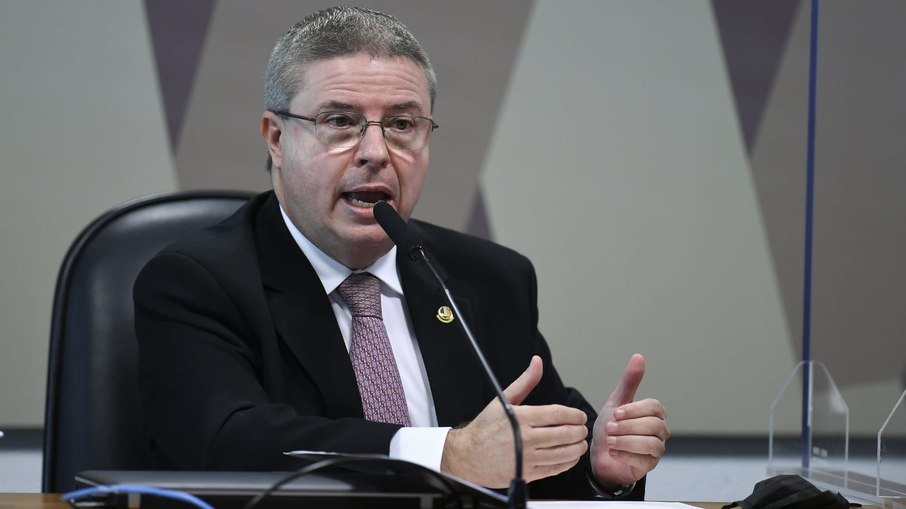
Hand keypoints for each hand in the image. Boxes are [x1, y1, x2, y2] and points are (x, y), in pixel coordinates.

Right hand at [440, 356, 589, 487]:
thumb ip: (525, 381)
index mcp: (521, 417)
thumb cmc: (485, 427)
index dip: (574, 415)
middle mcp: (526, 438)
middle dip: (579, 431)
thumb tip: (537, 362)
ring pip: (563, 453)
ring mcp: (527, 458)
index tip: (580, 416)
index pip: (557, 414)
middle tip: (583, 429)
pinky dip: (568, 463)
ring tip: (580, 443)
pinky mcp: (527, 473)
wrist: (467, 455)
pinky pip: (555, 469)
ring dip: (577, 448)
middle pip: (564, 434)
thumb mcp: (503, 400)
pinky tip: (570, 457)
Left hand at [590, 354, 668, 484]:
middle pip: (654, 426)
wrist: (600, 453)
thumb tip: (638, 356)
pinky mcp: (649, 465)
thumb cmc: (611, 426)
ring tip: (610, 441)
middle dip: (628, 427)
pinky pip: (644, 460)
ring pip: (651, 444)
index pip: (654, 407)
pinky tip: (612, 452)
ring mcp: (657, 449)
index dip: (635, 410)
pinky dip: (626, 455)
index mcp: (654, 413)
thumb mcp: (617, 401)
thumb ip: (629, 382)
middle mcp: (660, 430)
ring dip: (627, 441)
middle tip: (609, 428)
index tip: (615, 413)